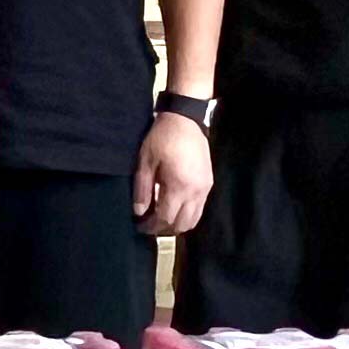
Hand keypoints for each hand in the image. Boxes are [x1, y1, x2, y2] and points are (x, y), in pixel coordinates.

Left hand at [132, 111, 212, 236]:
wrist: (185, 120)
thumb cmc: (162, 138)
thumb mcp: (145, 162)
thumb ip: (142, 190)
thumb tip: (139, 212)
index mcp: (179, 186)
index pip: (165, 218)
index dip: (151, 226)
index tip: (139, 226)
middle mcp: (196, 192)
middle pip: (181, 224)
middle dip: (163, 229)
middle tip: (148, 225)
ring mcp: (205, 189)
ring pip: (193, 220)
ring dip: (177, 224)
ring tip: (160, 219)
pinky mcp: (208, 184)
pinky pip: (199, 209)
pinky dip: (187, 215)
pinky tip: (174, 208)